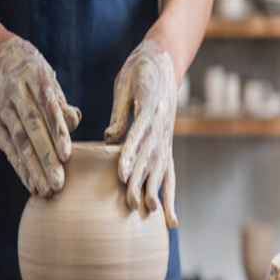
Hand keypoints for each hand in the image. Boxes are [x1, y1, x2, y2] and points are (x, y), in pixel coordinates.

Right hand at [0, 36, 80, 196]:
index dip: (57, 133)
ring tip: (46, 191)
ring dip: (32, 169)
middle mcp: (14, 95)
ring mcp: (1, 110)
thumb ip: (59, 102)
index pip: (47, 110)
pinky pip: (8, 148)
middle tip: (59, 184)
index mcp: (33, 80)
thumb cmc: (30, 70)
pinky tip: (31, 185)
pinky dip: (20, 168)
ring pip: (18, 143)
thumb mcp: (46, 76)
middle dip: (45, 159)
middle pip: (31, 131)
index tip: (67, 155)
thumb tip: (73, 123)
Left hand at [104, 40, 178, 227]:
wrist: (164, 59)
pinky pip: (169, 175)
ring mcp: (167, 139)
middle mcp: (163, 128)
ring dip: (156, 193)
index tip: (121, 174)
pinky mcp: (166, 146)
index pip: (139, 136)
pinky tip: (170, 221)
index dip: (130, 156)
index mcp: (151, 109)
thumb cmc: (140, 69)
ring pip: (162, 170)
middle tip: (130, 204)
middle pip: (151, 159)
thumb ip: (120, 113)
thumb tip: (109, 140)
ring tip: (151, 214)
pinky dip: (170, 198)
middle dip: (140, 182)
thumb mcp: (126, 84)